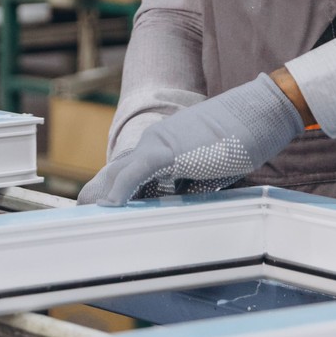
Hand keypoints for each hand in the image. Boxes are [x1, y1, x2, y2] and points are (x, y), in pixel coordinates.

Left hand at [78, 74, 303, 205]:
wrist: (257, 115)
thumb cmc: (237, 143)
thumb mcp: (207, 171)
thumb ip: (187, 187)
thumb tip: (176, 207)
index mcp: (160, 150)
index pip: (124, 174)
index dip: (108, 193)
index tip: (95, 215)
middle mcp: (152, 145)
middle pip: (112, 174)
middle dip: (94, 198)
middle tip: (78, 221)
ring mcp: (157, 146)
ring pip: (117, 174)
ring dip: (100, 198)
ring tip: (82, 220)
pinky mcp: (167, 151)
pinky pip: (134, 173)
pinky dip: (118, 191)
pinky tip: (106, 207)